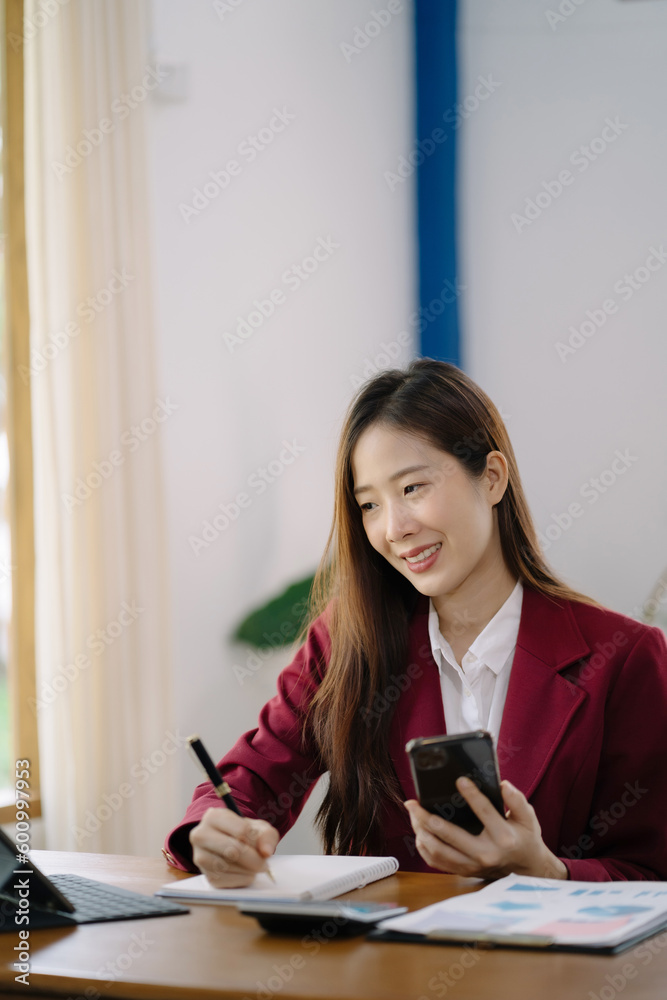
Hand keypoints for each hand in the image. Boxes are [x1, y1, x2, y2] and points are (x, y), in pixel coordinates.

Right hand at [189, 807, 279, 887]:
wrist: (230, 844)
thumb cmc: (244, 833)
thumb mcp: (259, 827)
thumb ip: (267, 836)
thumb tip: (266, 852)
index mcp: (213, 816)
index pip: (241, 830)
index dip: (256, 841)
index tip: (261, 845)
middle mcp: (201, 835)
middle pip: (233, 850)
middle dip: (254, 860)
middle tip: (264, 864)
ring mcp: (200, 856)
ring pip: (228, 867)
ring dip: (247, 870)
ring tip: (254, 866)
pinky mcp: (205, 875)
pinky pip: (225, 881)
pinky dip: (241, 879)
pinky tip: (246, 873)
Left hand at [404, 778, 567, 880]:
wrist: (527, 870)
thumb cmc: (525, 838)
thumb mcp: (528, 818)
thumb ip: (517, 800)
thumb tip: (502, 785)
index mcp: (503, 837)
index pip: (484, 812)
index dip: (472, 795)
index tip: (459, 780)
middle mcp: (486, 854)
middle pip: (451, 835)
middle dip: (427, 817)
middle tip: (413, 803)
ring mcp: (473, 866)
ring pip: (439, 851)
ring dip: (421, 832)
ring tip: (413, 814)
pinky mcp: (464, 871)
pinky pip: (438, 862)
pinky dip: (424, 848)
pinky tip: (418, 832)